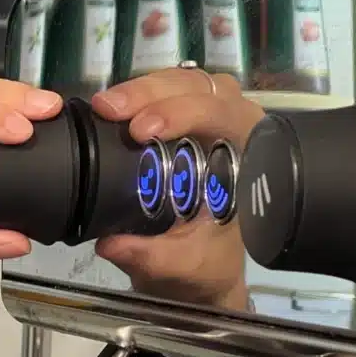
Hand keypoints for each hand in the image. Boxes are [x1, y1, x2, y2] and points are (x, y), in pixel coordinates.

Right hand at [92, 67, 265, 309]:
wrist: (202, 273)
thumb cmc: (205, 266)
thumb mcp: (180, 268)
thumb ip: (150, 256)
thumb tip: (111, 243)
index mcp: (250, 159)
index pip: (225, 114)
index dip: (184, 112)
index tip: (143, 130)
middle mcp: (236, 131)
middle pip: (200, 87)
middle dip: (152, 92)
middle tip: (110, 110)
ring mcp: (212, 124)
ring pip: (183, 82)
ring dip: (142, 90)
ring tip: (105, 107)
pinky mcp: (187, 126)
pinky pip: (167, 96)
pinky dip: (138, 99)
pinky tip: (112, 111)